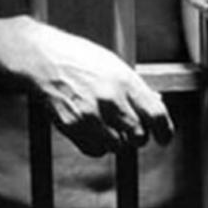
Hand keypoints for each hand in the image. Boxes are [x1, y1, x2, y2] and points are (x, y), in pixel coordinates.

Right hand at [13, 19, 173, 156]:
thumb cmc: (78, 57)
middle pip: (139, 136)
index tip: (164, 136)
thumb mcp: (113, 64)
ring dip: (117, 140)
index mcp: (124, 80)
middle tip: (133, 128)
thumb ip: (135, 87)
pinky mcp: (73, 127)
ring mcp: (90, 115)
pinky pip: (96, 150)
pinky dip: (98, 144)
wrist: (42, 59)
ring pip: (118, 146)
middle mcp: (110, 99)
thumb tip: (155, 104)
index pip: (156, 115)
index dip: (165, 131)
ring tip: (108, 124)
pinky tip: (93, 128)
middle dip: (139, 136)